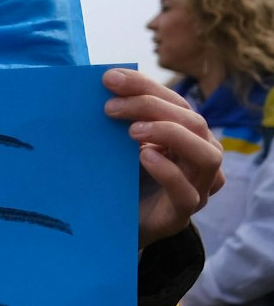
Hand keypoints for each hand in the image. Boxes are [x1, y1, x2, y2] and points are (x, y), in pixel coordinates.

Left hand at [104, 68, 224, 247]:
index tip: (109, 78)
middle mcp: (200, 157)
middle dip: (151, 107)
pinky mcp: (183, 213)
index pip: (175, 103)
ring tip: (133, 130)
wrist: (111, 226)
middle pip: (192, 122)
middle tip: (110, 106)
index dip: (145, 87)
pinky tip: (145, 156)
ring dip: (170, 135)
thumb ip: (119, 121)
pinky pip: (186, 192)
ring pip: (206, 155)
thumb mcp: (120, 146)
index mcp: (188, 135)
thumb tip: (99, 87)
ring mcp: (197, 186)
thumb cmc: (119, 179)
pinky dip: (167, 171)